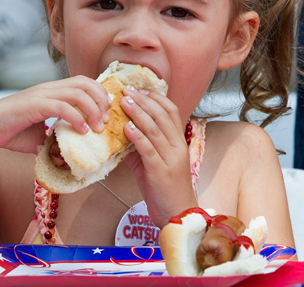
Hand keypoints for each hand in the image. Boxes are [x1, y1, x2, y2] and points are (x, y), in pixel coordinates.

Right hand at [0, 75, 110, 153]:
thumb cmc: (9, 131)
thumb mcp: (39, 135)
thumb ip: (55, 137)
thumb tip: (70, 152)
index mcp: (51, 91)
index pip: (83, 82)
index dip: (99, 94)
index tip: (106, 111)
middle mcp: (48, 88)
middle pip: (85, 83)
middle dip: (101, 99)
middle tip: (105, 120)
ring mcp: (41, 95)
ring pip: (77, 92)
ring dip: (92, 109)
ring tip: (97, 127)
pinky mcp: (34, 105)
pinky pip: (62, 107)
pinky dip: (76, 118)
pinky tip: (82, 131)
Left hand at [121, 86, 197, 227]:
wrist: (177, 215)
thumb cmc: (165, 189)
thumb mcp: (154, 163)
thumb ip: (142, 147)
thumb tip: (124, 131)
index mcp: (178, 142)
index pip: (172, 111)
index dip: (156, 98)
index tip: (139, 89)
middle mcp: (178, 147)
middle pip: (163, 115)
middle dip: (144, 100)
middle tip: (127, 90)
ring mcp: (171, 159)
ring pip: (156, 129)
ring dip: (139, 113)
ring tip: (124, 102)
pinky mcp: (161, 171)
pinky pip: (149, 149)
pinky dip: (137, 136)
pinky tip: (127, 127)